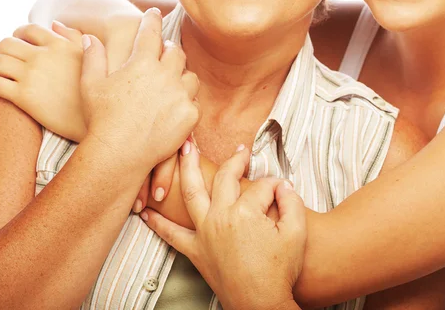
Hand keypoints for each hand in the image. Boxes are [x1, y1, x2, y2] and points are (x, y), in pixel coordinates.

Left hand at [0, 21, 85, 140]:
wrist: (96, 120)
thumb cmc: (96, 89)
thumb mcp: (92, 57)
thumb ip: (73, 37)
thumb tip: (54, 24)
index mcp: (59, 45)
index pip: (28, 30)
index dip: (18, 34)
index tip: (17, 44)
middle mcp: (43, 57)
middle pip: (6, 44)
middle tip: (0, 58)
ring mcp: (32, 76)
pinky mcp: (23, 97)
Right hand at [80, 7, 199, 171]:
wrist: (118, 154)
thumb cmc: (101, 119)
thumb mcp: (90, 85)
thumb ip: (93, 57)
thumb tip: (90, 37)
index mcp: (142, 63)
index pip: (151, 32)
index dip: (152, 19)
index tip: (154, 12)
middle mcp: (165, 75)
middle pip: (176, 52)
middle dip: (170, 50)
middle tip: (164, 53)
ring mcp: (180, 95)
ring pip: (189, 76)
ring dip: (181, 76)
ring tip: (172, 82)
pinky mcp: (190, 114)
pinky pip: (194, 101)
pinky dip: (186, 102)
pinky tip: (176, 106)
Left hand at [141, 141, 305, 309]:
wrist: (261, 305)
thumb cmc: (279, 272)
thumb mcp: (296, 233)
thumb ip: (292, 202)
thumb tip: (283, 185)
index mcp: (245, 212)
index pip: (262, 186)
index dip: (275, 186)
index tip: (282, 191)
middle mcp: (220, 218)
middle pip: (225, 178)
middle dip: (235, 160)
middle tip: (241, 150)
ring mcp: (205, 233)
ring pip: (191, 193)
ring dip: (186, 168)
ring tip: (183, 150)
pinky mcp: (196, 251)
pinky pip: (172, 234)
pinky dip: (158, 223)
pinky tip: (148, 212)